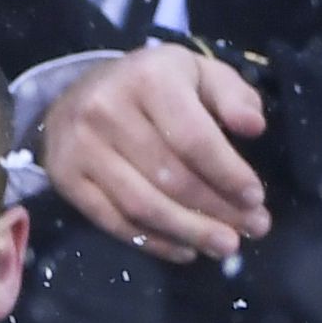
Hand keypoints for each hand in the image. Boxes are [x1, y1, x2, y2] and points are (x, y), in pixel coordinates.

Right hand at [40, 45, 271, 259]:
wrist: (80, 92)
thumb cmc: (153, 85)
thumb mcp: (198, 73)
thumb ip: (233, 95)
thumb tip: (254, 128)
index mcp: (148, 79)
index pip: (194, 138)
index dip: (228, 173)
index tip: (256, 198)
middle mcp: (107, 110)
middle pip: (170, 177)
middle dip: (217, 209)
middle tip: (252, 228)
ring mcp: (80, 147)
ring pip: (142, 205)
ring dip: (189, 232)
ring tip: (225, 245)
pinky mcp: (65, 178)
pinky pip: (113, 221)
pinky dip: (154, 242)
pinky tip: (185, 249)